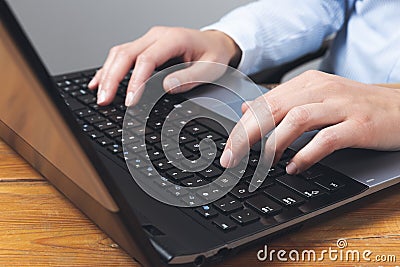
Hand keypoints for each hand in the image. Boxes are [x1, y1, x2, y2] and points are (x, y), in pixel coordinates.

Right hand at [88, 27, 240, 105]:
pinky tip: (99, 81)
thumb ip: (190, 77)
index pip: (147, 59)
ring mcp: (149, 40)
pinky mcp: (145, 47)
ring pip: (119, 53)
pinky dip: (109, 68)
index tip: (130, 101)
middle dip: (112, 78)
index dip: (135, 81)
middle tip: (105, 100)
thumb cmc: (213, 55)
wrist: (215, 43)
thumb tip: (167, 87)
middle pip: (126, 54)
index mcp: (173, 39)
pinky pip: (121, 55)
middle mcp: (156, 36)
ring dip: (107, 74)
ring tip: (100, 95)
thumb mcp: (210, 69)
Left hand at [220, 70, 399, 174]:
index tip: (228, 149)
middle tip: (231, 159)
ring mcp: (342, 106)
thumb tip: (247, 109)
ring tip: (261, 165)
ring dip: (273, 145)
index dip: (242, 127)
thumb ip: (281, 103)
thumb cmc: (357, 107)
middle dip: (247, 136)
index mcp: (307, 83)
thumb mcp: (316, 98)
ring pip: (295, 120)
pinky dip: (306, 155)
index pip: (264, 104)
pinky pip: (326, 139)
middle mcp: (322, 90)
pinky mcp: (360, 125)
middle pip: (273, 109)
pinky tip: (294, 168)